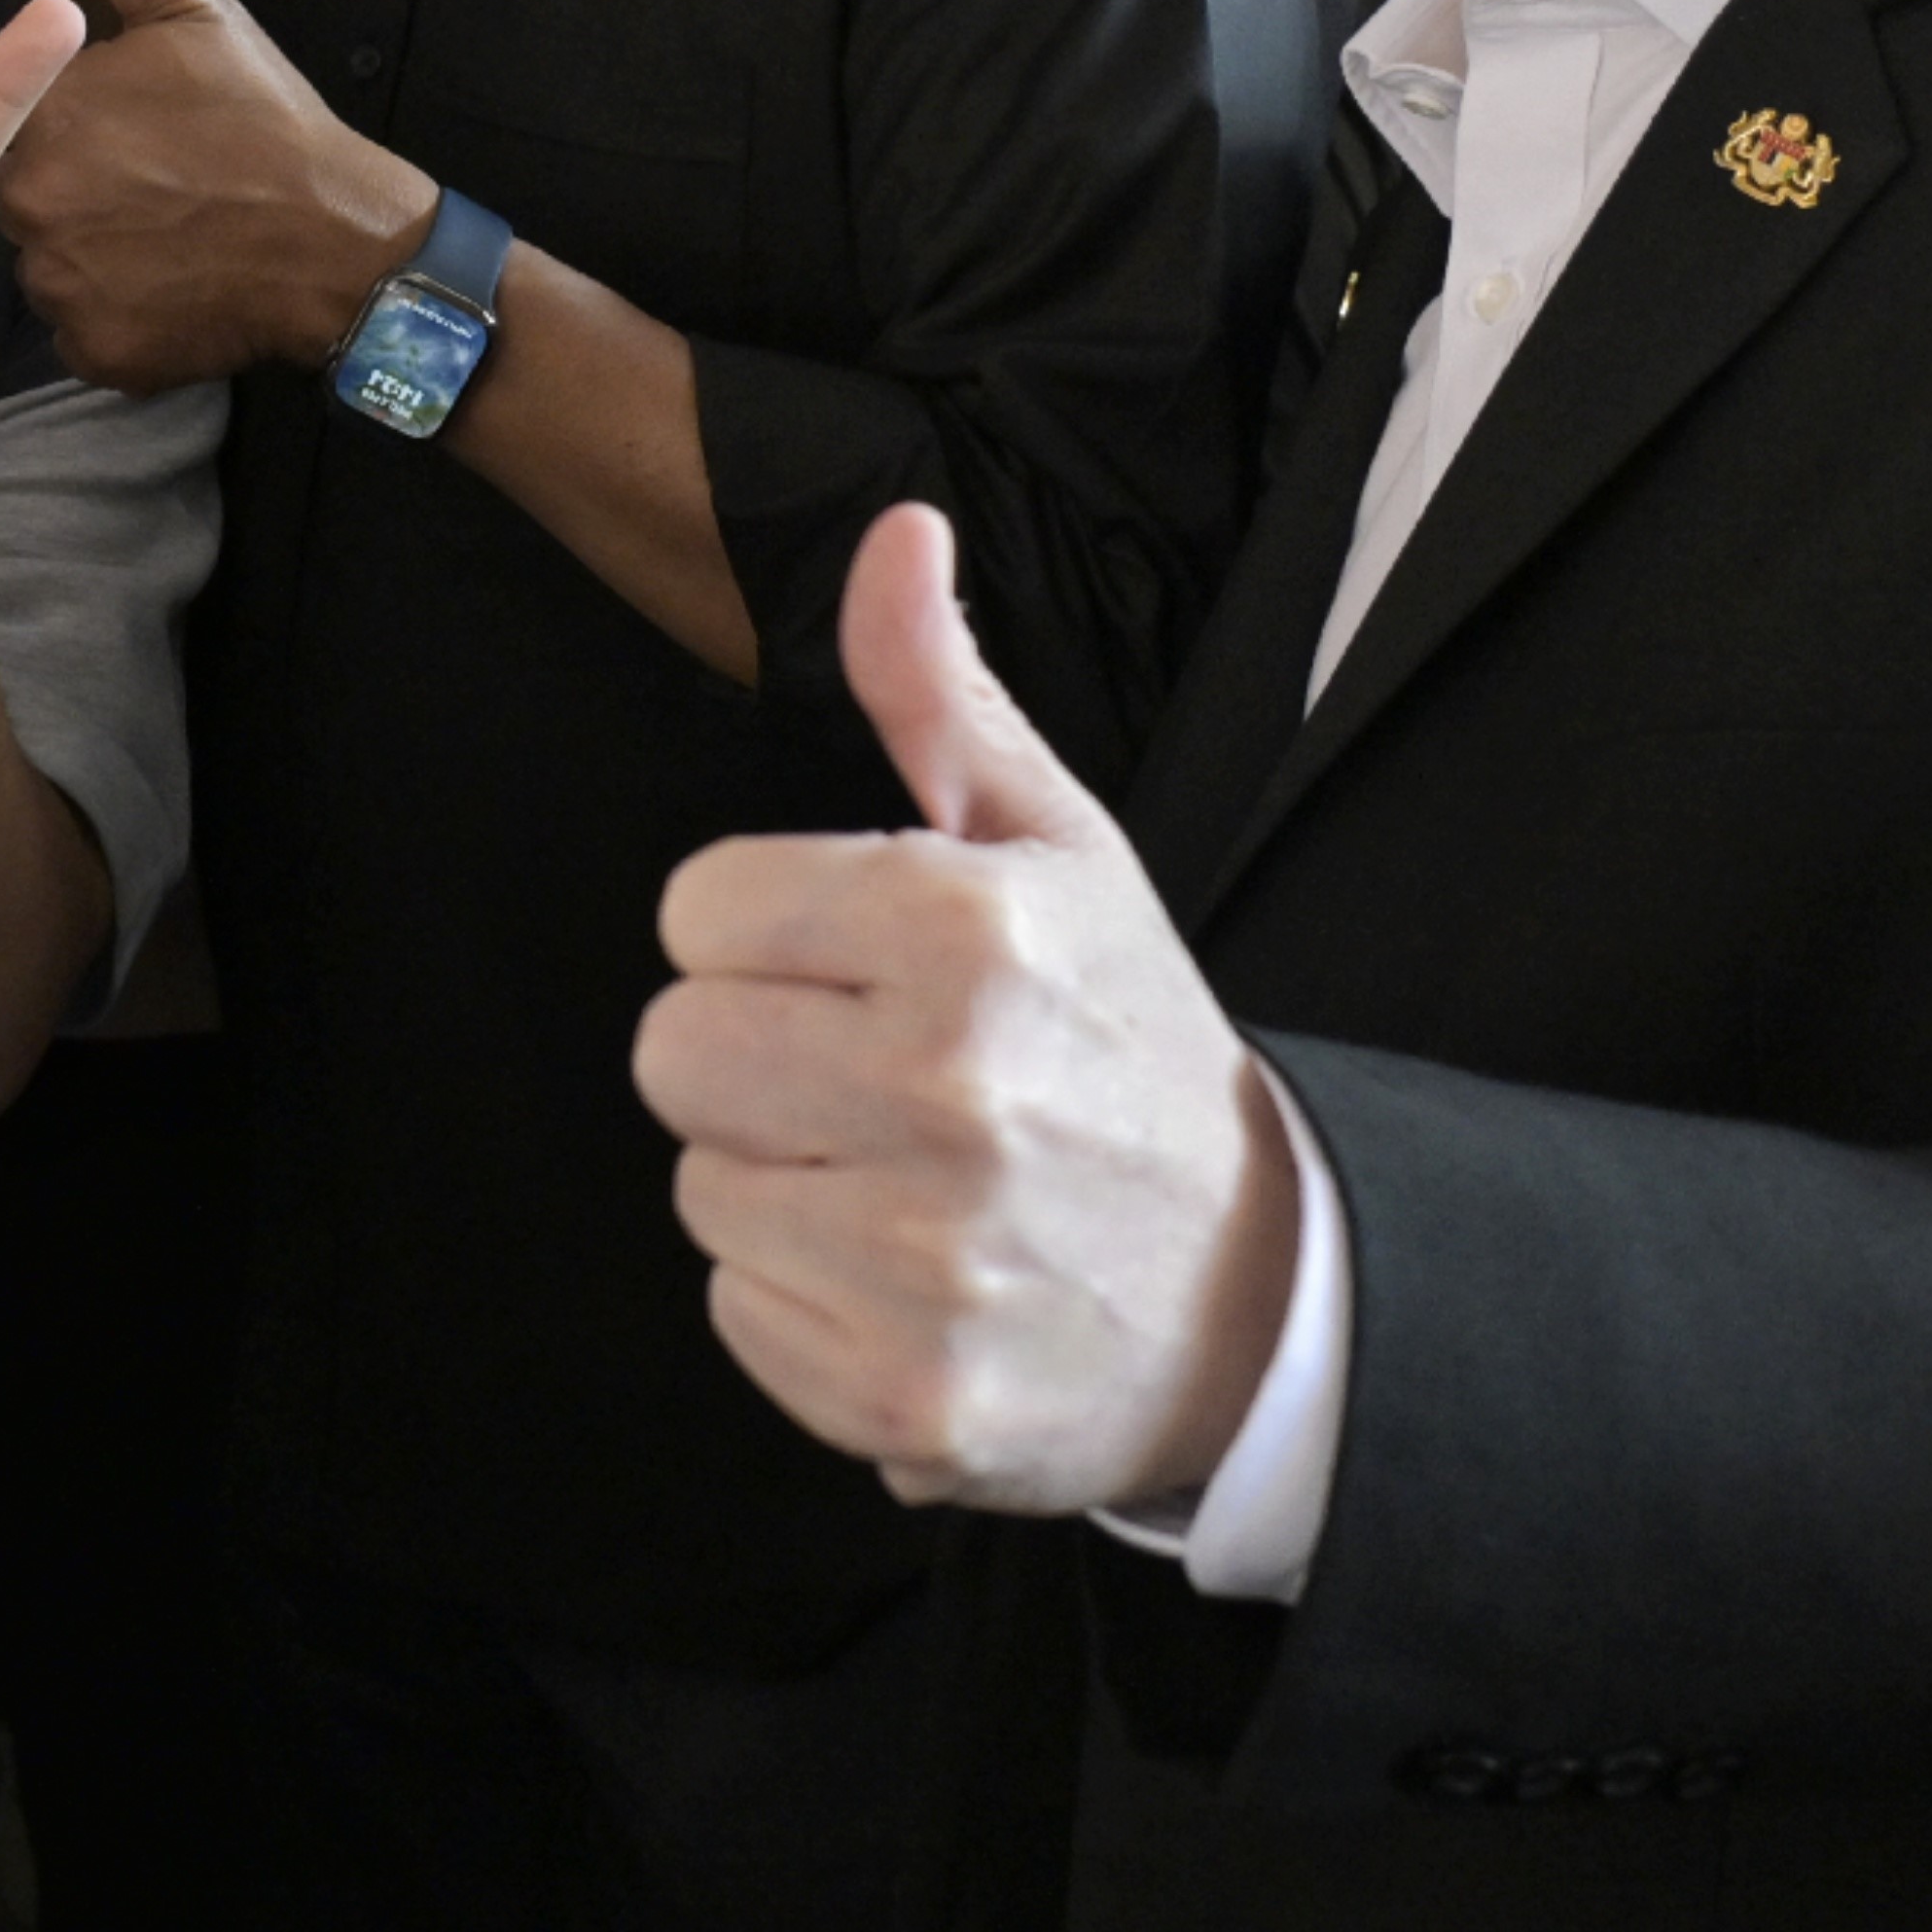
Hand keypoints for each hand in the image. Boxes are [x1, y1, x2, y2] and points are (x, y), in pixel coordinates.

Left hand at [0, 0, 436, 391]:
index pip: (23, 128)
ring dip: (93, 260)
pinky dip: (117, 321)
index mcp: (41, 117)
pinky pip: (82, 334)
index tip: (145, 142)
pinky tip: (173, 292)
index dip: (84, 133)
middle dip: (80, 197)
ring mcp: (59, 286)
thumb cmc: (268, 124)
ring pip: (50, 270)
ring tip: (171, 242)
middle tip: (163, 194)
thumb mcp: (201, 18)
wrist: (341, 243)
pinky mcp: (92, 353)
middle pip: (29, 203)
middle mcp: (30, 205)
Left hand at [629, 503, 1295, 1513]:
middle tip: (873, 1081)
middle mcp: (950, 1092)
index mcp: (970, 932)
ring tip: (906, 1182)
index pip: (697, 910)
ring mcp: (931, 1258)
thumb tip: (894, 534)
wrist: (1259, 1294)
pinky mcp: (909, 1396)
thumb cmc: (1123, 1047)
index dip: (763, 937)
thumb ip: (940, 693)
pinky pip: (737, 1313)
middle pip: (672, 1051)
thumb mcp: (1058, 849)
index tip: (859, 969)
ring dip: (780, 1185)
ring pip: (698, 1186)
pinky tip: (912, 1281)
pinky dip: (806, 1306)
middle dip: (754, 1059)